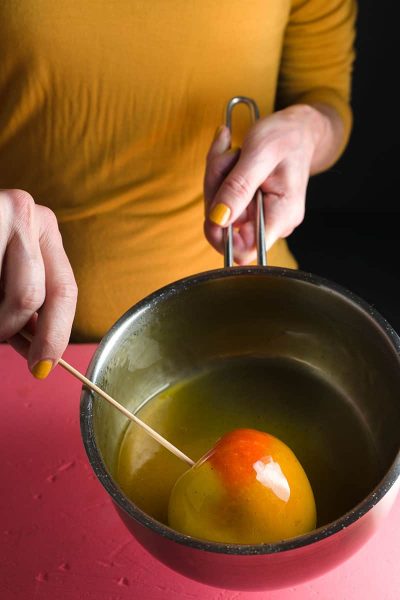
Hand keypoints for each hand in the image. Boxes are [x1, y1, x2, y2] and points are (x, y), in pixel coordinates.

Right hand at [0, 189, 76, 377]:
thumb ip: (27, 307)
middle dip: (8, 328)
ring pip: (5, 296)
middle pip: (29, 296)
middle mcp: (26, 213)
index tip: (43, 365)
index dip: (55, 334)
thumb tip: (41, 352)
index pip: (64, 290)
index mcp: (46, 228)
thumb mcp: (10, 270)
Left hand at [204, 104, 335, 263]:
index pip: (245, 251)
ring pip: (218, 209)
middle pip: (224, 226)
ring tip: (234, 152)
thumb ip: (238, 187)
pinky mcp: (249, 206)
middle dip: (216, 189)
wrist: (297, 129)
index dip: (221, 236)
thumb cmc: (285, 136)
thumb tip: (219, 220)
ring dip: (217, 176)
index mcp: (281, 216)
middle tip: (228, 157)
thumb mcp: (259, 154)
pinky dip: (219, 175)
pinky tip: (232, 156)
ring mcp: (259, 215)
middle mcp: (271, 222)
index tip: (214, 207)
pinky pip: (221, 198)